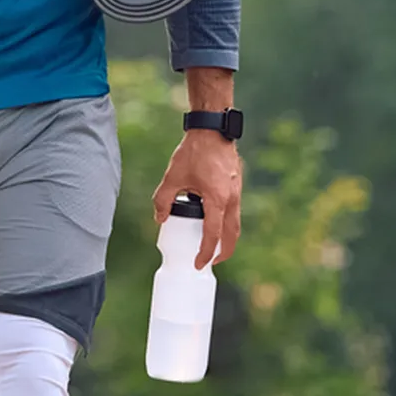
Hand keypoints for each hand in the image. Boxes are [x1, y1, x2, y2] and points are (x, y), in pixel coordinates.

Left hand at [153, 130, 243, 267]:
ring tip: (213, 247)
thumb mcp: (172, 177)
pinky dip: (226, 223)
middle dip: (224, 252)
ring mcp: (236, 193)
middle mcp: (231, 199)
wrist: (213, 130)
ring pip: (235, 223)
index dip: (205, 252)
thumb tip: (160, 219)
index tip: (198, 264)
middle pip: (232, 234)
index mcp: (217, 199)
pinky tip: (213, 223)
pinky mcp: (236, 187)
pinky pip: (234, 211)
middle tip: (211, 262)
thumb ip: (163, 200)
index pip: (212, 234)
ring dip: (226, 238)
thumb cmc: (194, 152)